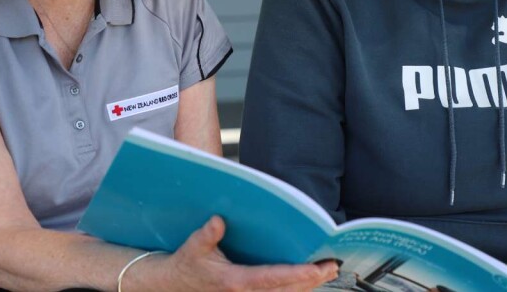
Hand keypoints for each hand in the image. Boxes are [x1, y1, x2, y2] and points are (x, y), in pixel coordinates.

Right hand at [131, 216, 338, 290]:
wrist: (173, 286)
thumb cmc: (186, 265)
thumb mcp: (193, 247)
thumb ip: (207, 235)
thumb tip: (218, 221)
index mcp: (234, 282)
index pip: (273, 279)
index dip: (298, 274)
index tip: (317, 268)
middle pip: (287, 291)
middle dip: (312, 280)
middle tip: (333, 267)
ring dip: (307, 287)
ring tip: (327, 273)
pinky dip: (295, 290)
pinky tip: (307, 282)